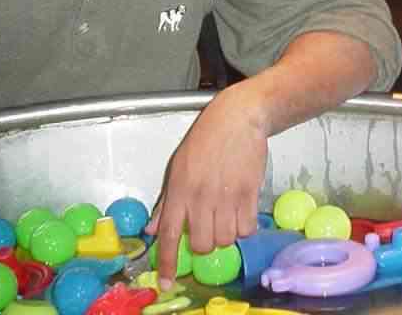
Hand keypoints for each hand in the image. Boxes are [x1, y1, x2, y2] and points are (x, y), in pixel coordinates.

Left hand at [145, 88, 264, 287]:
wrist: (238, 118)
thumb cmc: (206, 139)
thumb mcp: (178, 167)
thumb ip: (167, 201)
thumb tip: (152, 228)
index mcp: (179, 190)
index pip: (168, 235)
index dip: (167, 263)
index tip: (165, 282)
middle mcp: (201, 197)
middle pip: (202, 245)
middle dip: (205, 244)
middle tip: (209, 227)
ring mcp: (226, 197)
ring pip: (226, 239)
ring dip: (226, 234)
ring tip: (227, 215)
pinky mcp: (249, 194)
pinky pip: (247, 228)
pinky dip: (244, 227)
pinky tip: (241, 212)